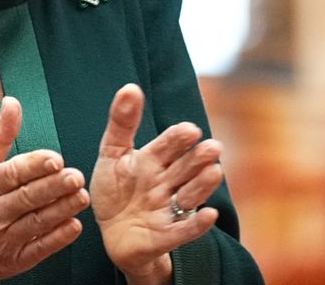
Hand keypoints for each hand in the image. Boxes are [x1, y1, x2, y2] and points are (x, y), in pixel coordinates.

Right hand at [0, 96, 88, 284]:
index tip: (54, 158)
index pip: (11, 173)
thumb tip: (12, 104)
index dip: (34, 166)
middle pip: (27, 198)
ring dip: (61, 210)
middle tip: (75, 176)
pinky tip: (73, 226)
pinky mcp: (15, 259)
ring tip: (81, 197)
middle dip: (53, 187)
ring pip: (36, 222)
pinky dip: (57, 238)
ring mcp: (4, 238)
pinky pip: (39, 249)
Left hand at [90, 84, 223, 283]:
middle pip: (186, 168)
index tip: (189, 130)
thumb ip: (122, 122)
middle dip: (199, 158)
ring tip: (214, 172)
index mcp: (153, 160)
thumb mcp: (112, 153)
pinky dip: (196, 225)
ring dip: (202, 185)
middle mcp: (166, 183)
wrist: (111, 232)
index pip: (169, 145)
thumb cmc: (115, 189)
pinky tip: (209, 215)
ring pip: (190, 195)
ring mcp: (168, 209)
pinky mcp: (165, 236)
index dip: (179, 138)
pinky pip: (183, 230)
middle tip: (213, 147)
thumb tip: (131, 87)